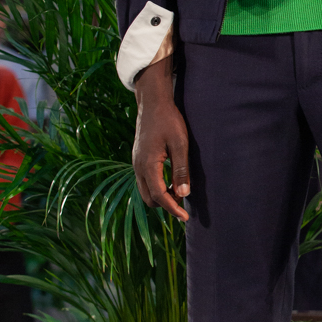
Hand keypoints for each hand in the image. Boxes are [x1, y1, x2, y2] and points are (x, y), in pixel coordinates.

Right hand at [133, 57, 189, 221]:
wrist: (152, 102)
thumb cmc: (169, 120)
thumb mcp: (180, 144)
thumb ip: (181, 170)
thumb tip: (184, 194)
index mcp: (148, 165)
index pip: (159, 196)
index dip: (173, 209)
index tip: (185, 218)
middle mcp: (138, 167)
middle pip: (149, 199)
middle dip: (166, 205)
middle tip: (185, 204)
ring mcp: (135, 163)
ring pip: (145, 191)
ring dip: (161, 196)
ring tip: (179, 191)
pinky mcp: (138, 159)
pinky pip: (145, 181)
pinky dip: (157, 187)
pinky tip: (170, 181)